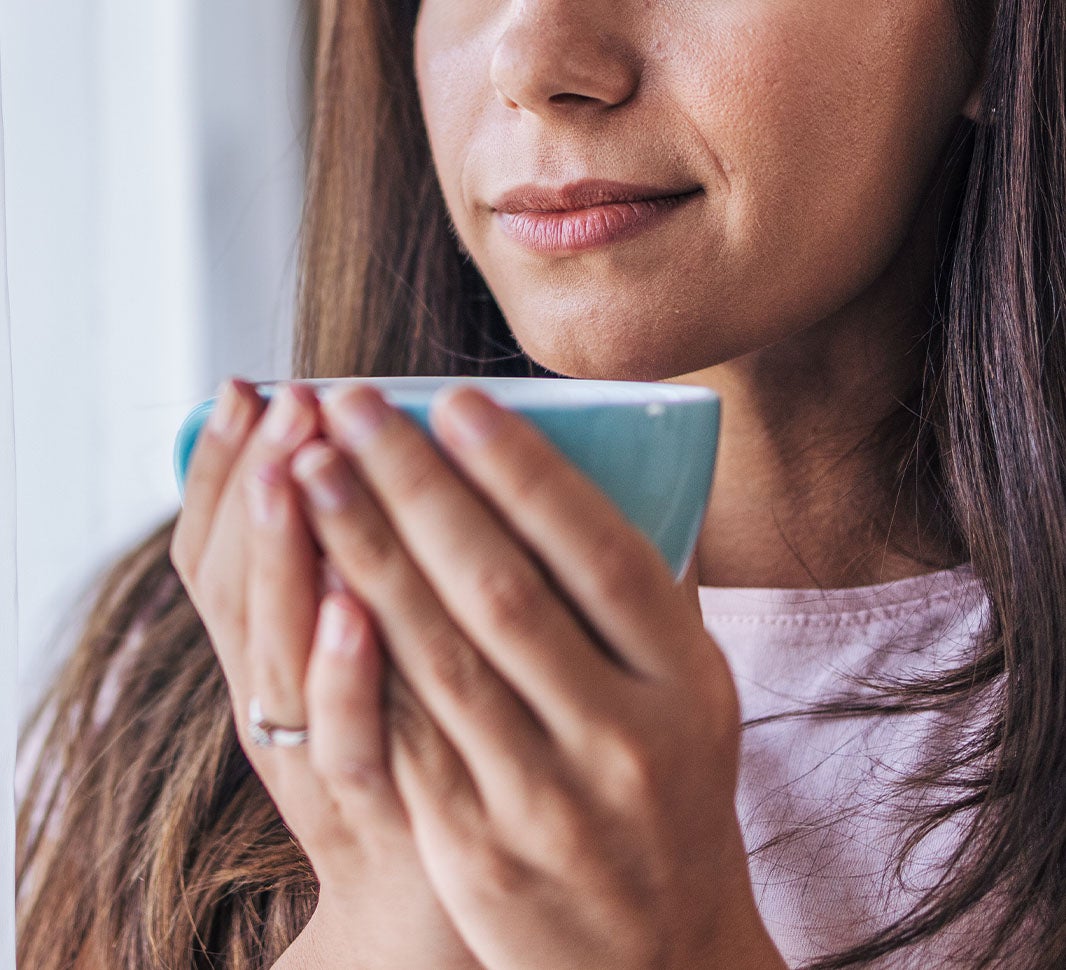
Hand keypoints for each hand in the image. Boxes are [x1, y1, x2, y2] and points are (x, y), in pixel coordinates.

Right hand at [170, 379, 481, 969]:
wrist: (436, 908)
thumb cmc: (421, 752)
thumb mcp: (368, 655)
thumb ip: (372, 569)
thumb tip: (390, 458)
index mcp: (268, 663)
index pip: (210, 561)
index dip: (216, 475)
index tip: (243, 388)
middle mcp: (279, 712)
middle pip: (239, 592)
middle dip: (256, 487)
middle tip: (284, 398)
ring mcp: (328, 766)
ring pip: (282, 657)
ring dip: (290, 555)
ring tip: (300, 463)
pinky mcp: (396, 816)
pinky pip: (356, 745)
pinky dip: (345, 676)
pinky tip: (359, 605)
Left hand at [289, 384, 785, 969]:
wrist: (661, 962)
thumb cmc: (671, 798)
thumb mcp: (693, 698)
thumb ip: (641, 600)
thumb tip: (576, 472)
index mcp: (688, 686)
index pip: (603, 555)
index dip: (525, 472)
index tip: (456, 401)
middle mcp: (622, 739)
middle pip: (503, 590)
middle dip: (416, 488)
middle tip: (352, 407)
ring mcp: (545, 801)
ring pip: (437, 656)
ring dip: (363, 551)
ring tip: (308, 468)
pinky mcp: (474, 849)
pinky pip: (402, 733)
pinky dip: (351, 651)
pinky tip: (309, 579)